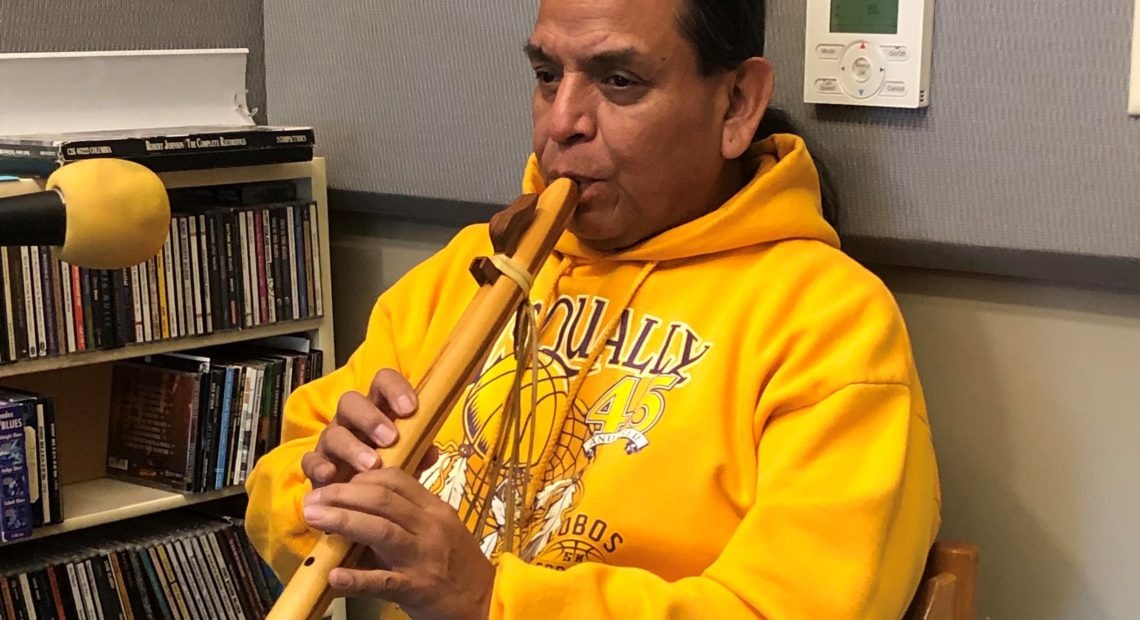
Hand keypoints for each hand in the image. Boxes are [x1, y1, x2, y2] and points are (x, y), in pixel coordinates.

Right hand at [302, 369, 437, 486]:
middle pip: (351, 401)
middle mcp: (351, 420)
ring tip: (373, 465)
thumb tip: (431, 452)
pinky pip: (311, 461)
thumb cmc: (388, 469)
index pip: (382, 382)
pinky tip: (332, 475)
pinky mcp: (316, 466)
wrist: (360, 499)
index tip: (410, 408)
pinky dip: (320, 466)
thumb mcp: (409, 460)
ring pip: (333, 433)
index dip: (395, 389)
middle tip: (391, 439)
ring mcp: (331, 442)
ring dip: (353, 447)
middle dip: (370, 418)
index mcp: (378, 410)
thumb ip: (419, 453)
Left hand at [303, 468, 494, 619]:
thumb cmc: (458, 566)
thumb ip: (409, 516)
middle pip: (382, 500)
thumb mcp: (440, 531)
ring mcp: (424, 558)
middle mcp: (431, 528)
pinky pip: (384, 581)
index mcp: (435, 510)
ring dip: (343, 520)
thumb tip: (362, 506)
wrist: (486, 602)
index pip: (396, 479)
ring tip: (313, 517)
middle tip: (313, 498)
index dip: (361, 477)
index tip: (336, 483)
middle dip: (342, 494)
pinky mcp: (418, 589)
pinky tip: (334, 575)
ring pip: (380, 531)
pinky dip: (357, 578)